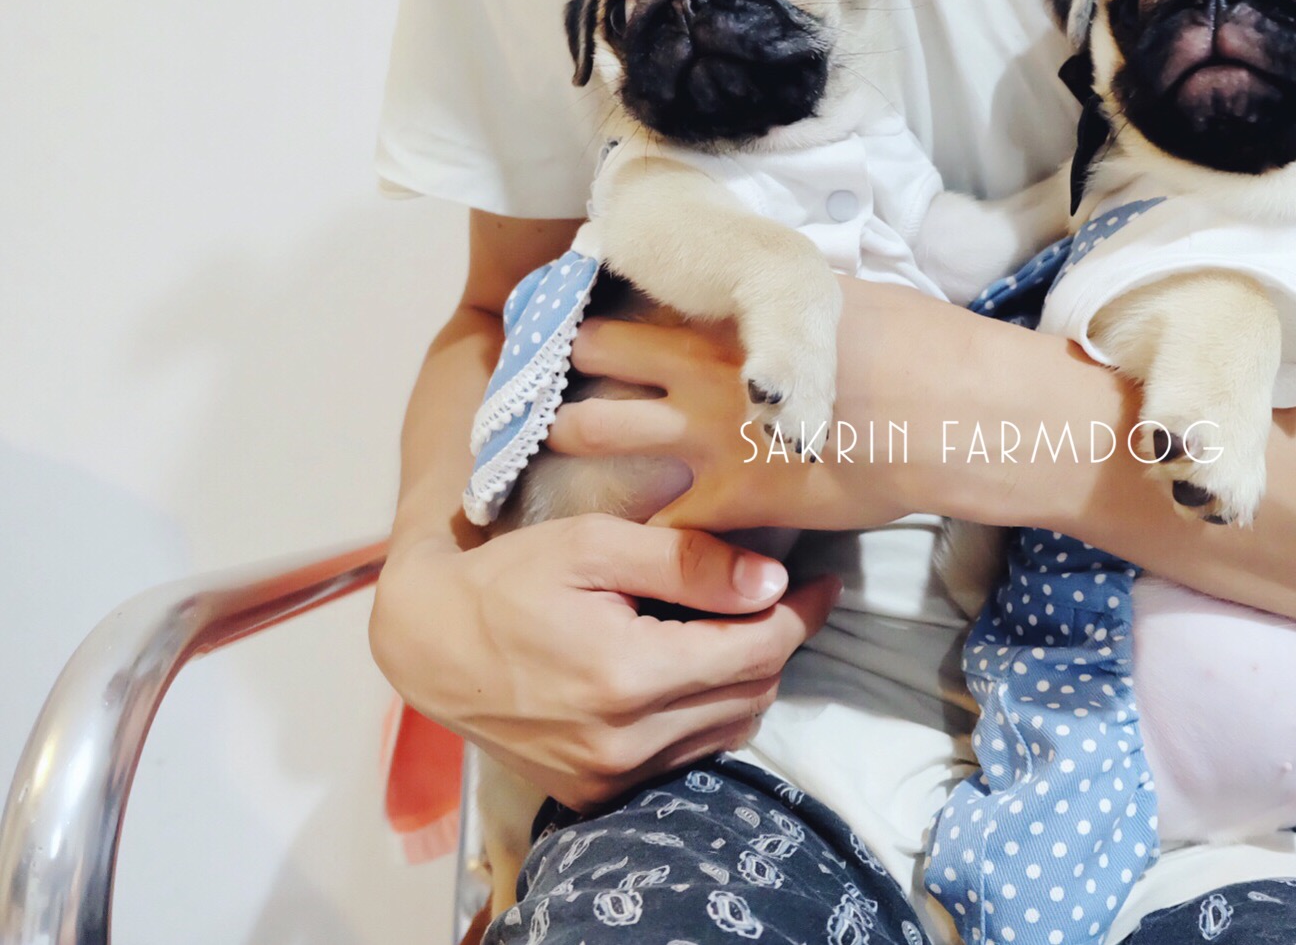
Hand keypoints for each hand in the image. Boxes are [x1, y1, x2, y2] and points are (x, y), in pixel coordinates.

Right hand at [368, 516, 840, 809]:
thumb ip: (686, 561)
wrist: (428, 644)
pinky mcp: (596, 793)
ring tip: (737, 628)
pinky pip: (688, 756)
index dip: (802, 613)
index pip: (757, 649)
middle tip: (779, 595)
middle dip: (778, 640)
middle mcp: (623, 740)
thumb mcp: (593, 545)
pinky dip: (708, 714)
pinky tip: (693, 671)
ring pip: (729, 729)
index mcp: (626, 674)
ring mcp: (609, 776)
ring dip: (748, 678)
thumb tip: (772, 580)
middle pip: (752, 691)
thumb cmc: (508, 580)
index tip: (823, 581)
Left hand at [545, 280, 973, 531]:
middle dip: (566, 363)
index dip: (604, 305)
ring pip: (596, 429)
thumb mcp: (837, 298)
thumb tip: (772, 303)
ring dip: (573, 434)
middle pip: (595, 353)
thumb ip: (783, 308)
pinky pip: (661, 522)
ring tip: (553, 445)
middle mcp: (698, 368)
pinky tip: (628, 537)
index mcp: (726, 312)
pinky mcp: (731, 498)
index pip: (638, 296)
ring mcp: (706, 434)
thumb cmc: (909, 345)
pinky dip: (642, 531)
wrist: (944, 414)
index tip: (581, 314)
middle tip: (551, 374)